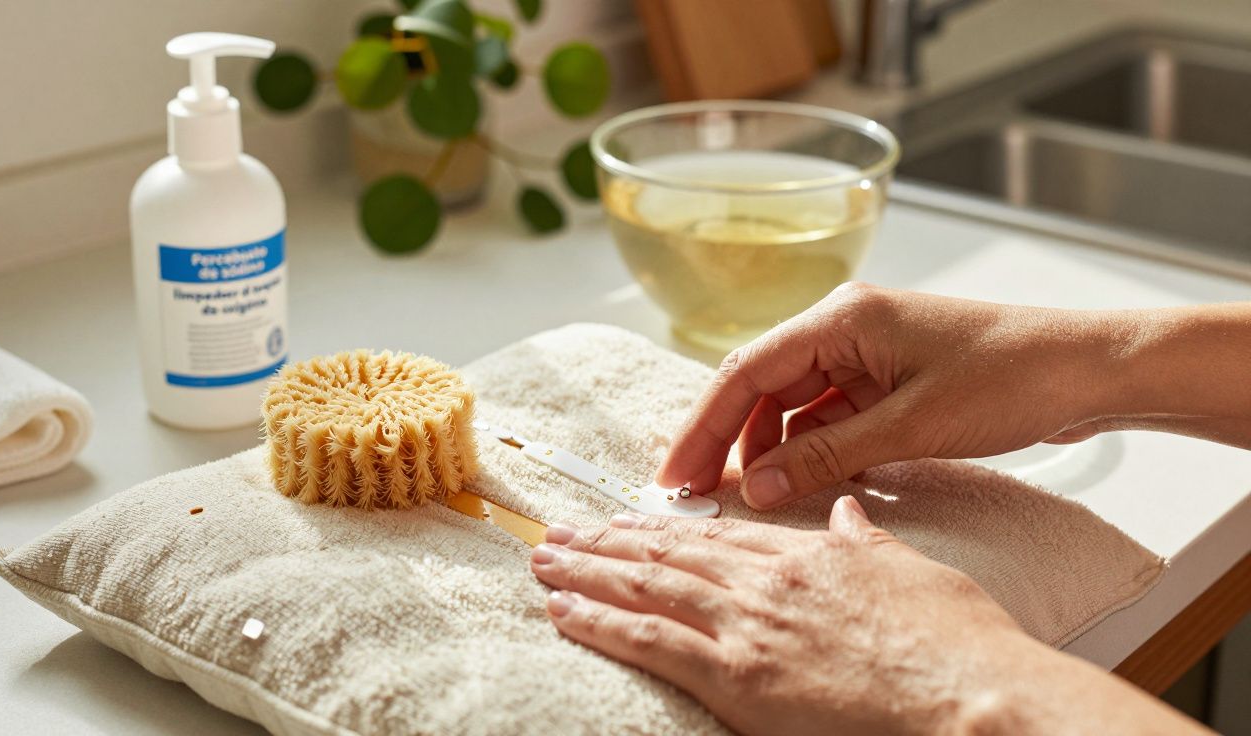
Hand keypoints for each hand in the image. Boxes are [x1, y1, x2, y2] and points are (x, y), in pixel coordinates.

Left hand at [531, 500, 1207, 735]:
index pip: (716, 532)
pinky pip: (652, 641)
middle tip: (561, 532)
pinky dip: (601, 623)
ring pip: (648, 586)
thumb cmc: (954, 640)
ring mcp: (747, 625)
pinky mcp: (737, 675)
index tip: (628, 518)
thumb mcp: (911, 571)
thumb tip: (847, 511)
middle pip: (669, 552)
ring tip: (545, 562)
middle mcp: (765, 581)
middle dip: (608, 541)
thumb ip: (866, 540)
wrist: (971, 691)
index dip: (664, 523)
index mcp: (805, 554)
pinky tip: (564, 611)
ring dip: (589, 572)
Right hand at [658, 283, 1131, 509]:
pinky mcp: (886, 378)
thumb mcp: (912, 427)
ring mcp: (865, 352)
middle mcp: (842, 327)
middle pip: (760, 386)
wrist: (1088, 369)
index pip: (745, 372)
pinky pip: (829, 415)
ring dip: (771, 449)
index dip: (702, 426)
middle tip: (697, 494)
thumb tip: (757, 488)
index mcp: (840, 318)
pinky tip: (802, 483)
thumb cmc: (1011, 378)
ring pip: (792, 404)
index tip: (674, 474)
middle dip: (728, 441)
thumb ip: (828, 457)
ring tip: (751, 498)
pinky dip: (812, 449)